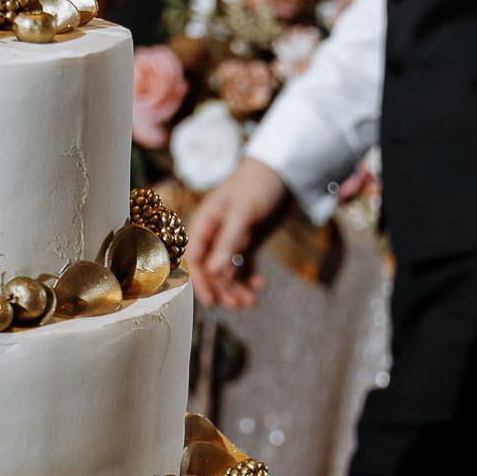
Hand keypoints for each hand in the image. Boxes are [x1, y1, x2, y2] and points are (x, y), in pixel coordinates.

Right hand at [183, 158, 290, 308]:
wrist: (281, 171)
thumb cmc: (257, 185)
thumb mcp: (243, 213)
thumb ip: (228, 243)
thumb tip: (214, 272)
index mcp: (205, 223)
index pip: (195, 258)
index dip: (200, 281)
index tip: (211, 301)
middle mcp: (214, 234)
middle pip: (211, 269)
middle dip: (223, 288)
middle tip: (239, 304)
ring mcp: (231, 239)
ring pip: (227, 271)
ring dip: (236, 287)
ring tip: (251, 301)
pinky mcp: (247, 242)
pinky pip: (242, 266)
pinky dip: (248, 278)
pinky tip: (259, 285)